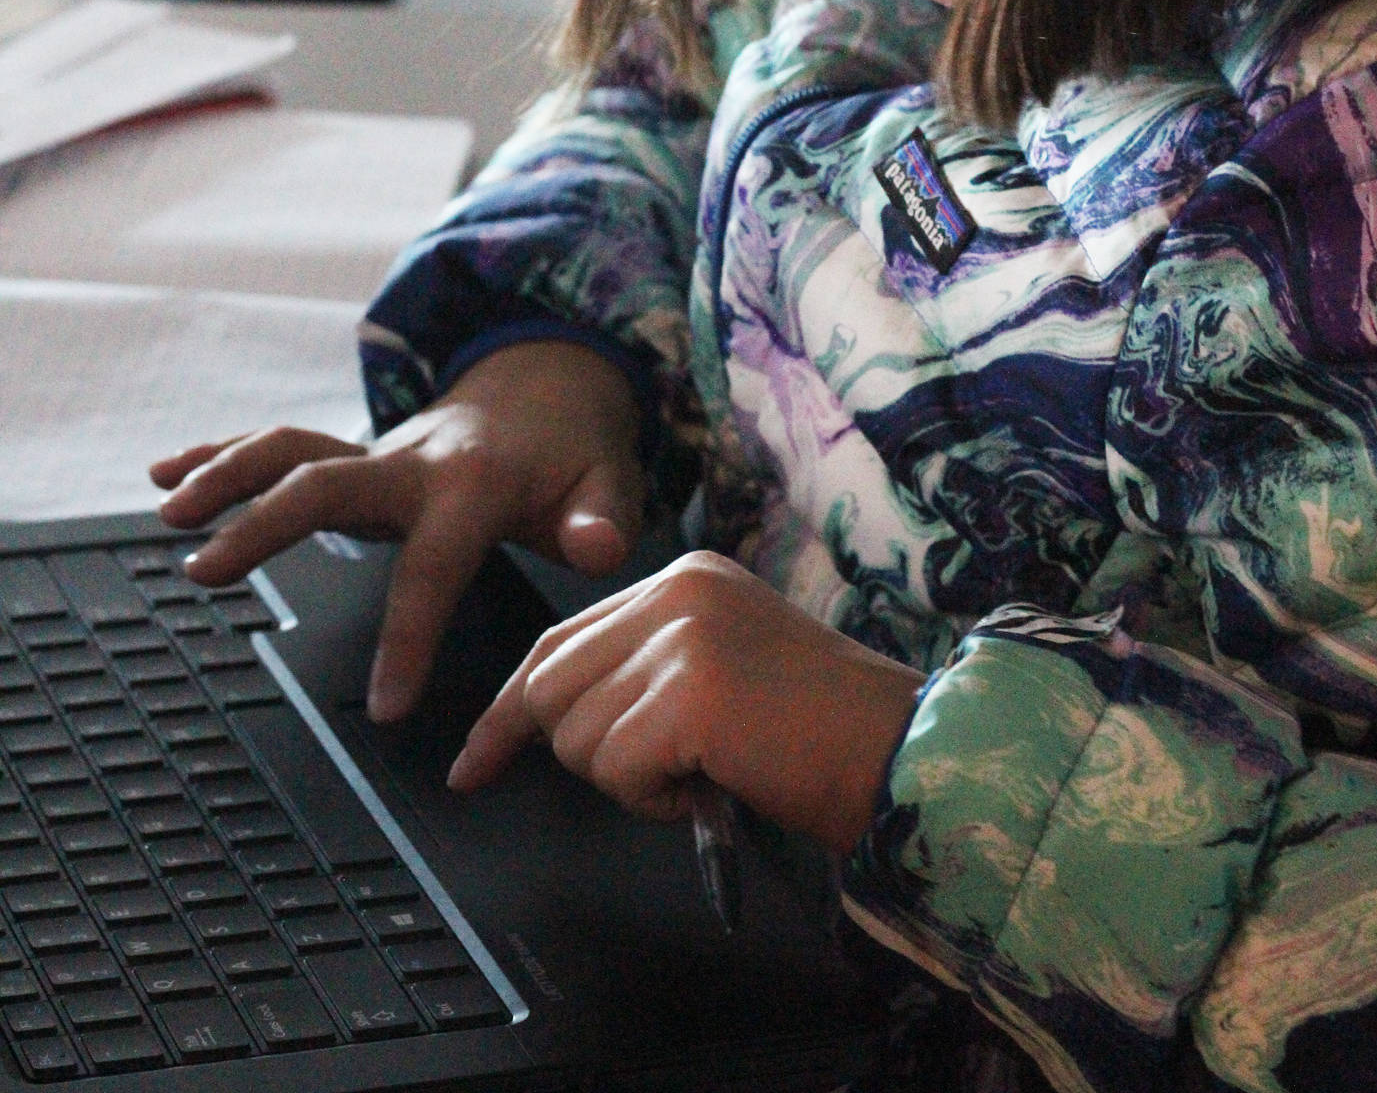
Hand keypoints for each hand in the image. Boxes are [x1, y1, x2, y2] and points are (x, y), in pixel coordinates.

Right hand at [149, 341, 643, 722]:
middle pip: (326, 482)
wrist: (552, 382)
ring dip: (227, 474)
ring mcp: (378, 452)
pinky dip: (223, 452)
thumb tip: (598, 549)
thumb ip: (603, 518)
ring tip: (169, 513)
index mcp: (473, 484)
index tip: (386, 705)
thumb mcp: (610, 480)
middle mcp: (413, 461)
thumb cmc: (575, 451)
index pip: (433, 566)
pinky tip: (168, 472)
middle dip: (265, 522)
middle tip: (207, 569)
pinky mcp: (358, 454)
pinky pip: (283, 447)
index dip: (410, 635)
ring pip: (292, 450)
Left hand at [447, 551, 923, 854]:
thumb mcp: (719, 668)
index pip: (559, 638)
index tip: (472, 763)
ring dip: (629, 781)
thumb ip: (644, 668)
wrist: (902, 750)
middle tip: (652, 776)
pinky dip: (656, 800)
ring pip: (577, 736)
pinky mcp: (693, 694)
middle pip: (551, 685)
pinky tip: (711, 785)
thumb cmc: (818, 730)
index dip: (509, 710)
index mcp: (684, 577)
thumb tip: (554, 715)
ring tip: (704, 770)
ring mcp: (684, 638)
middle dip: (575, 751)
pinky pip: (618, 771)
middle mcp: (678, 592)